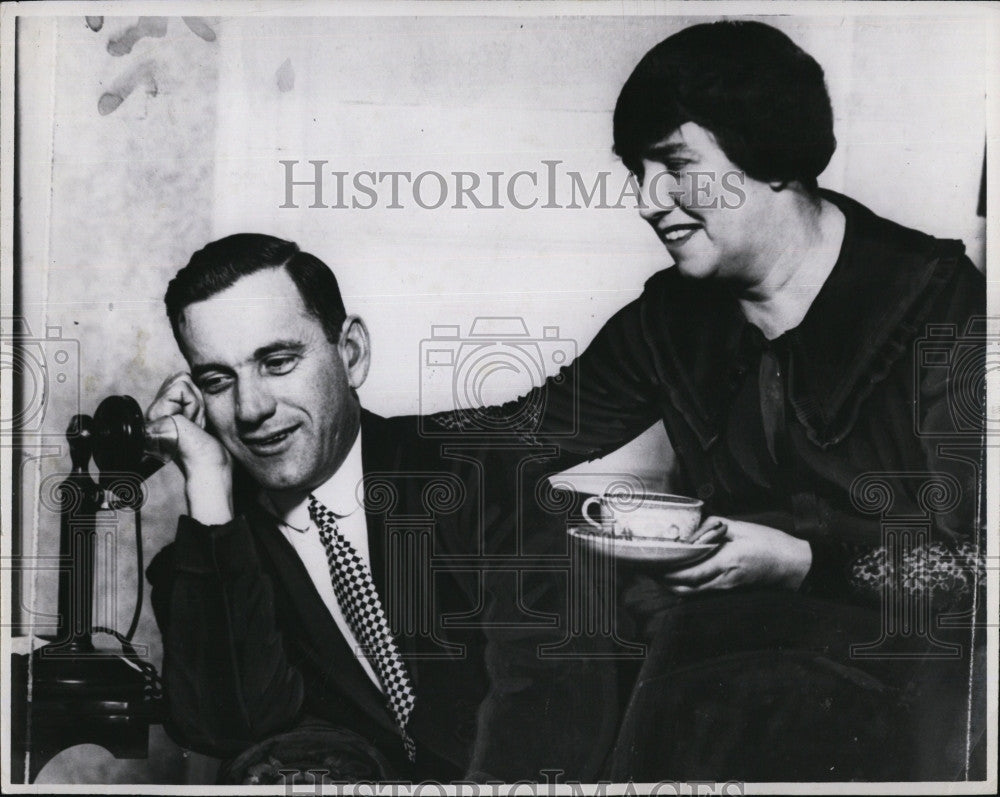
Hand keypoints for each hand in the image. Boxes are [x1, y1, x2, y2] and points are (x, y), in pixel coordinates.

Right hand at [146, 372, 232, 523]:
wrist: (210, 465)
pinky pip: (180, 388)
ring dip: (197, 403)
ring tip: (195, 425)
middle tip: (198, 423)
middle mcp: (154, 413)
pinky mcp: (157, 415)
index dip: (198, 396)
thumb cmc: (211, 445)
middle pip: (180, 377)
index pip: (180, 379)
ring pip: (180, 380)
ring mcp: (153, 414)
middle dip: (197, 397)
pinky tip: (191, 425)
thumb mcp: (200, 412)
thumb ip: (189, 395)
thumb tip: (186, 373)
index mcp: (164, 413)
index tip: (199, 421)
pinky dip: (193, 404)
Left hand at [663, 516, 811, 592]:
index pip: (690, 573)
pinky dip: (685, 586)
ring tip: (657, 571)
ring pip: (691, 593)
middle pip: (685, 588)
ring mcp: (726, 587)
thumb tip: (691, 527)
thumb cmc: (769, 543)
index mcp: (727, 561)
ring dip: (672, 585)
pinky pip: (701, 591)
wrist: (793, 565)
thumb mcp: (741, 528)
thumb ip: (713, 527)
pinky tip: (677, 576)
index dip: (668, 572)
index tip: (651, 563)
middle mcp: (724, 579)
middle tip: (648, 567)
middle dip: (664, 580)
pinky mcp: (728, 589)